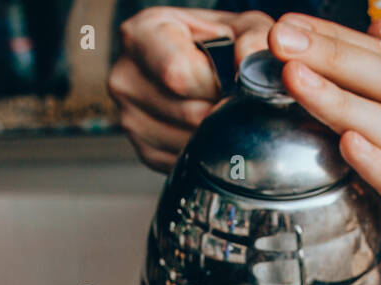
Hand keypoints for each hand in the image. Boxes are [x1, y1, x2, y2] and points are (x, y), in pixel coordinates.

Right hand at [108, 7, 273, 171]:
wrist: (196, 61)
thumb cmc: (215, 41)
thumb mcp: (240, 25)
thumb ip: (255, 39)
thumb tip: (252, 68)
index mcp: (140, 35)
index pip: (178, 73)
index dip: (216, 85)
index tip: (233, 82)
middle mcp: (125, 77)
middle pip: (188, 113)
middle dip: (222, 111)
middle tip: (233, 98)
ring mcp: (129, 117)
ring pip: (188, 143)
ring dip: (216, 133)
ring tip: (219, 109)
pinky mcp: (142, 149)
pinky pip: (182, 162)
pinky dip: (204, 152)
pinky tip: (208, 127)